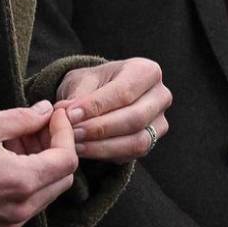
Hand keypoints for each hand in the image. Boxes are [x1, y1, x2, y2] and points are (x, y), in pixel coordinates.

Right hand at [0, 101, 77, 226]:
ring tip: (18, 141)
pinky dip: (27, 182)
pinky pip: (27, 204)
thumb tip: (45, 112)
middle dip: (56, 149)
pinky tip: (5, 161)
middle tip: (37, 126)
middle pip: (62, 179)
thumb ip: (23, 118)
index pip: (67, 160)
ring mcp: (10, 222)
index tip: (54, 115)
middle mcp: (21, 209)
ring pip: (46, 192)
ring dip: (42, 166)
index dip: (65, 133)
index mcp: (22, 182)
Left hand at [56, 58, 171, 161]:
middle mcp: (160, 96)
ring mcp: (160, 122)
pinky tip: (84, 151)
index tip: (69, 115)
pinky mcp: (152, 142)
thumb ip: (77, 96)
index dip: (96, 106)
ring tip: (75, 144)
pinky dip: (106, 155)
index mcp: (146, 71)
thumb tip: (67, 113)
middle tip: (71, 133)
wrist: (101, 96)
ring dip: (102, 146)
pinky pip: (132, 154)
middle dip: (99, 129)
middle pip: (135, 118)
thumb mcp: (81, 80)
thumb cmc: (93, 84)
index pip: (124, 92)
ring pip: (137, 141)